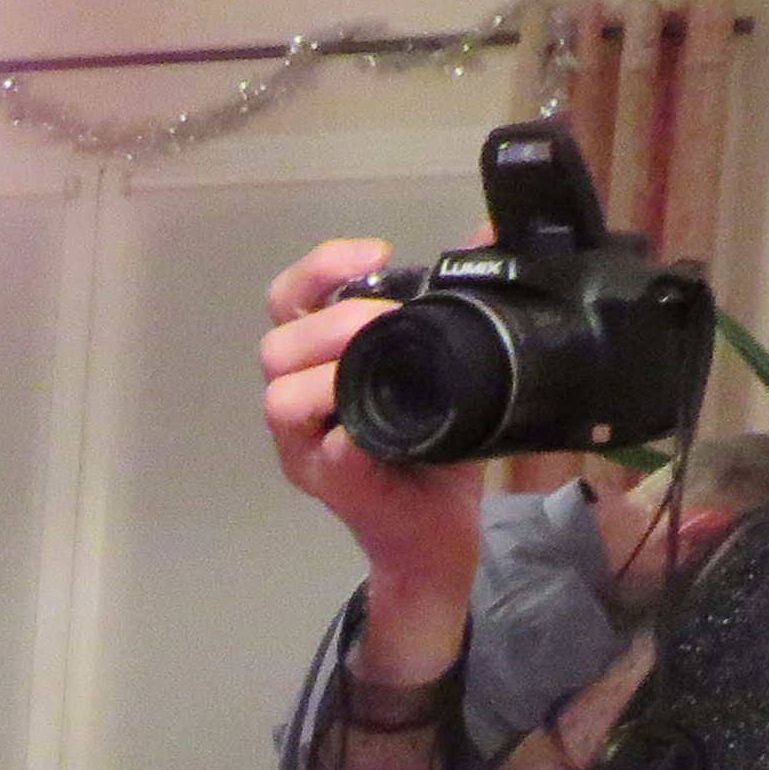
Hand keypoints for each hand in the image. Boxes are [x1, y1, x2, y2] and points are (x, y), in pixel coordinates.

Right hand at [259, 235, 488, 667]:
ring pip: (281, 398)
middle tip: (385, 320)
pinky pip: (326, 456)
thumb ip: (456, 305)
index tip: (377, 254)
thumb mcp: (448, 365)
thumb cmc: (437, 446)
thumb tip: (492, 237)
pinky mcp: (333, 487)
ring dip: (329, 375)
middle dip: (331, 324)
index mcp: (321, 362)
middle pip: (276, 346)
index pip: (290, 300)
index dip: (321, 269)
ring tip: (379, 367)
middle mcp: (301, 403)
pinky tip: (371, 432)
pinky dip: (346, 441)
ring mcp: (309, 448)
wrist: (440, 532)